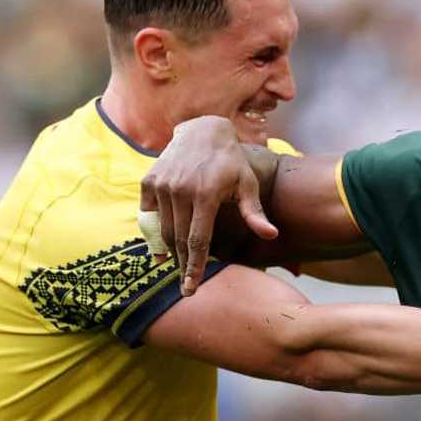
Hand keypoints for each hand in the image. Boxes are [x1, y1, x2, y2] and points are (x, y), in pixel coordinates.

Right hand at [140, 116, 277, 294]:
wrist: (202, 131)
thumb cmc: (230, 161)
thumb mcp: (247, 183)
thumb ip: (255, 212)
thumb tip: (272, 235)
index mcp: (205, 195)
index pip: (198, 242)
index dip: (194, 268)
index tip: (191, 289)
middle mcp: (179, 190)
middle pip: (178, 241)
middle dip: (182, 266)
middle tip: (186, 286)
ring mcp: (161, 185)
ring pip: (163, 230)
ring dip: (169, 252)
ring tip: (178, 268)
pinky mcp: (149, 181)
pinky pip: (150, 215)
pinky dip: (154, 233)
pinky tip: (161, 249)